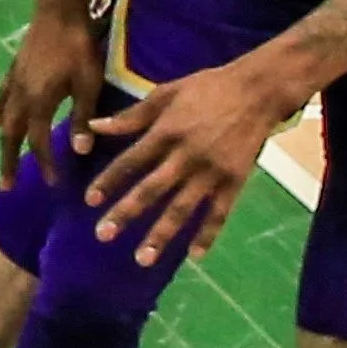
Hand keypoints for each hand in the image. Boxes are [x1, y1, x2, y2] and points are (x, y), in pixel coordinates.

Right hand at [0, 6, 106, 189]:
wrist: (58, 12)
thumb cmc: (78, 47)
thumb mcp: (87, 83)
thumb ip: (82, 117)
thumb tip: (79, 151)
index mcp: (39, 101)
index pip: (38, 140)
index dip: (44, 162)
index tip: (51, 183)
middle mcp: (20, 96)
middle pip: (11, 136)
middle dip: (9, 161)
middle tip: (6, 186)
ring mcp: (14, 82)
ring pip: (4, 119)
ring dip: (4, 143)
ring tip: (4, 160)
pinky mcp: (14, 71)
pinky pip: (2, 100)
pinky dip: (0, 115)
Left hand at [79, 59, 292, 263]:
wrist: (257, 91)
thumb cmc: (207, 88)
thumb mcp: (165, 93)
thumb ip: (132, 115)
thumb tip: (95, 126)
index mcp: (166, 131)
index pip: (131, 161)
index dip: (109, 181)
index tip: (89, 200)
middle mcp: (186, 155)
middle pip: (151, 189)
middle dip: (126, 213)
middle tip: (103, 235)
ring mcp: (212, 171)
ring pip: (183, 208)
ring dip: (162, 235)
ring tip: (143, 259)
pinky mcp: (235, 181)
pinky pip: (220, 212)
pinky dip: (208, 234)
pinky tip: (195, 255)